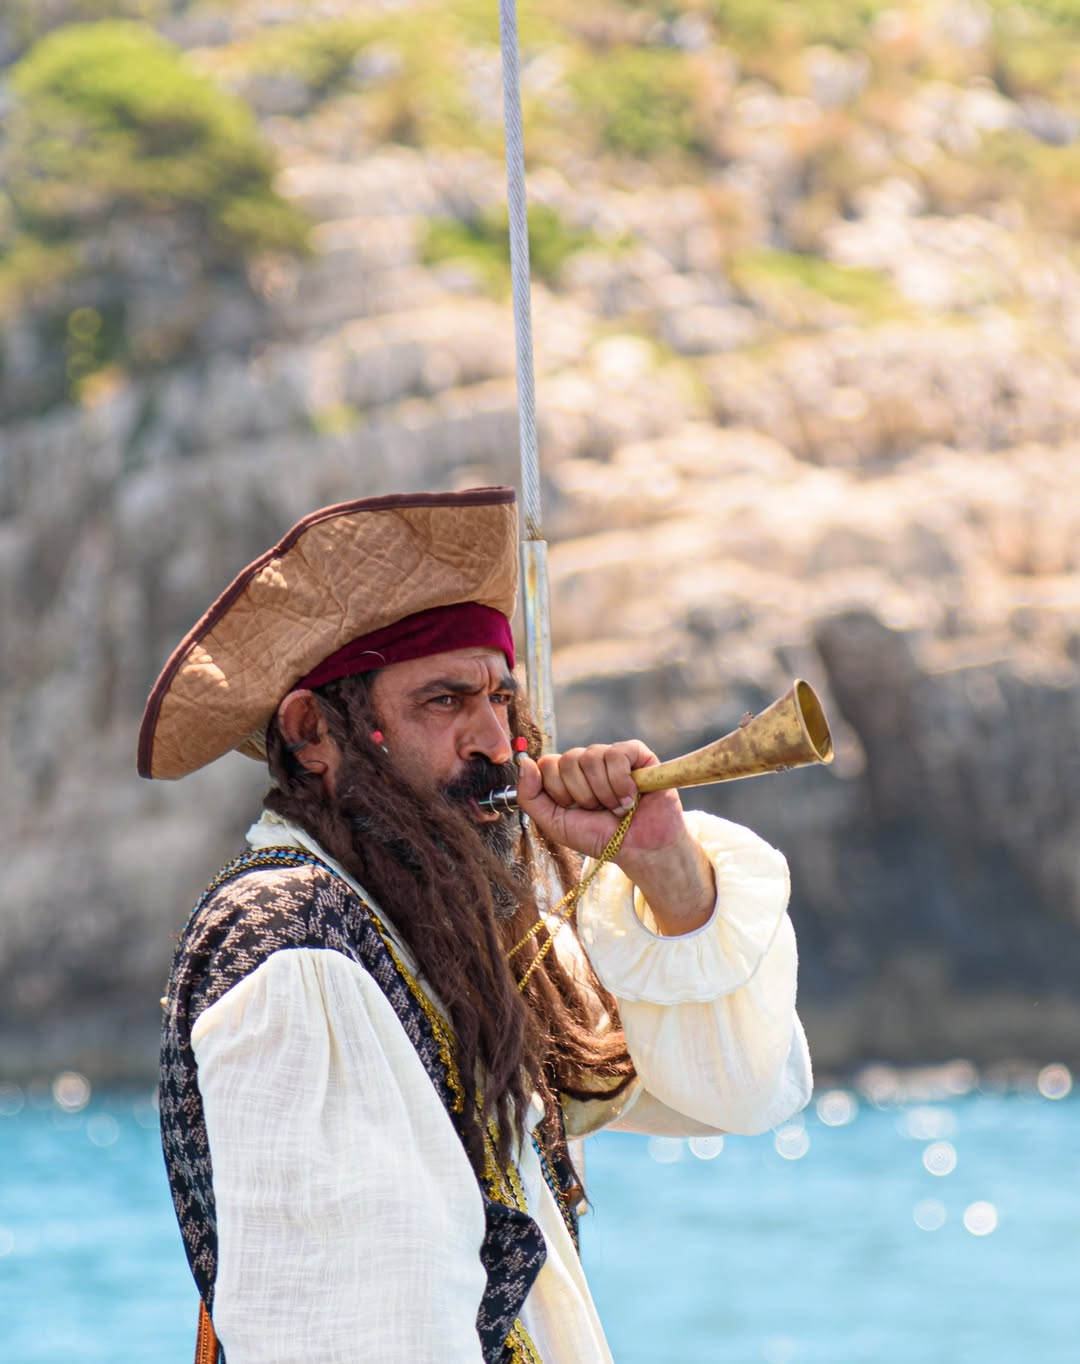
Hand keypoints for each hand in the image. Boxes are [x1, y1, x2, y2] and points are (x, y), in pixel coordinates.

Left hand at [515, 742, 715, 934]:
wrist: (640, 850)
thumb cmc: (600, 837)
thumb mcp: (556, 823)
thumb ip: (530, 796)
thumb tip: (524, 762)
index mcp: (567, 774)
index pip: (547, 763)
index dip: (559, 791)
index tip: (576, 810)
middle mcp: (588, 760)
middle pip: (569, 760)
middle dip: (583, 795)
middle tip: (599, 810)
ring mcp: (612, 755)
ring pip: (592, 758)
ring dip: (604, 793)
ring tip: (617, 807)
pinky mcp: (637, 753)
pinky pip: (617, 755)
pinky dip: (621, 783)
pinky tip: (631, 798)